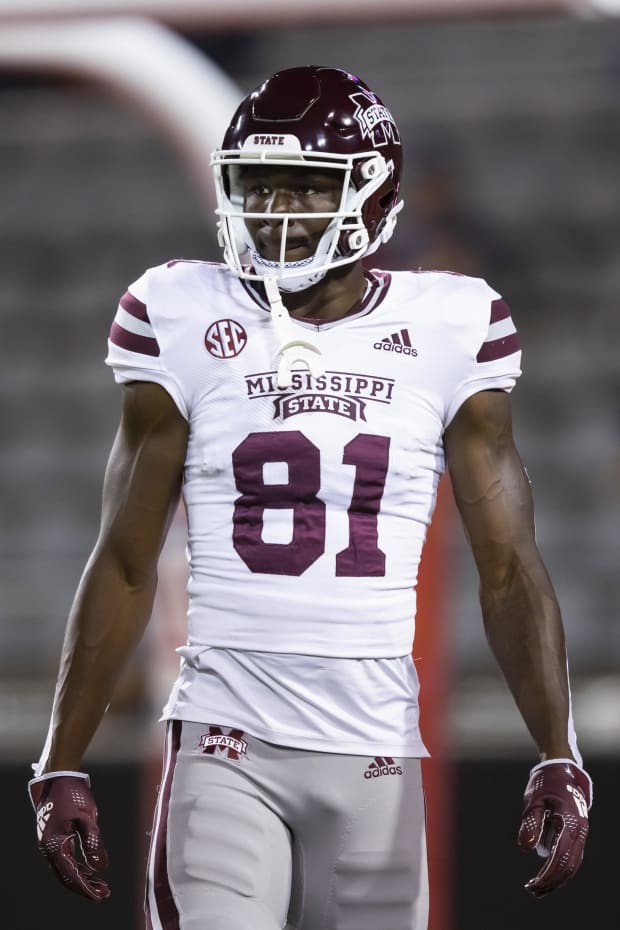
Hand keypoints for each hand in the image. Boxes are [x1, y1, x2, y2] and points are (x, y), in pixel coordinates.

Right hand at [28, 772, 109, 900]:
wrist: (58, 776)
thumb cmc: (73, 794)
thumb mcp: (87, 818)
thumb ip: (93, 843)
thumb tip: (100, 868)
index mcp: (55, 845)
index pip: (71, 875)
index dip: (86, 888)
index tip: (101, 896)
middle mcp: (48, 848)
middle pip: (66, 876)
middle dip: (85, 887)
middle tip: (104, 893)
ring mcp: (48, 843)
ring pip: (64, 868)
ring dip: (82, 877)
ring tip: (100, 884)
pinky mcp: (52, 837)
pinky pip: (63, 858)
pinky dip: (76, 866)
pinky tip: (89, 869)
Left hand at [517, 758, 591, 896]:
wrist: (562, 769)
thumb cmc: (545, 782)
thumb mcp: (533, 800)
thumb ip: (531, 823)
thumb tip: (526, 850)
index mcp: (570, 822)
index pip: (561, 857)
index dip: (548, 875)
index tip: (533, 885)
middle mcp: (580, 830)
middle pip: (569, 865)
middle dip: (552, 881)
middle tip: (533, 890)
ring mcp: (581, 832)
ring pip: (573, 863)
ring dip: (557, 878)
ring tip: (537, 887)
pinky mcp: (577, 832)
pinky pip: (572, 855)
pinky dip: (561, 868)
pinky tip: (546, 875)